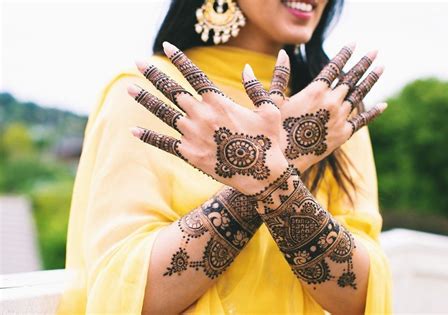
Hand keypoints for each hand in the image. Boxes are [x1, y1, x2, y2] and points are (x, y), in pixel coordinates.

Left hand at [128, 42, 288, 194]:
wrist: (261, 175)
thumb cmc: (268, 141)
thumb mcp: (270, 109)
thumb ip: (256, 87)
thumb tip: (246, 68)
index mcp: (218, 101)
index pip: (193, 74)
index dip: (179, 59)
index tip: (167, 46)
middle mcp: (200, 115)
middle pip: (171, 90)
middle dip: (153, 75)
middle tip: (138, 62)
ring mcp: (192, 134)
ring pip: (163, 113)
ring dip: (145, 99)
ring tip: (129, 88)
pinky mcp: (188, 153)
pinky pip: (163, 142)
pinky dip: (148, 136)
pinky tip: (133, 130)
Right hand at [264, 44, 386, 172]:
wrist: (284, 160)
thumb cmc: (275, 129)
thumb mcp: (274, 100)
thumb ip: (281, 75)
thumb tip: (282, 53)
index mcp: (315, 91)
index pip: (334, 67)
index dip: (345, 54)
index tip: (355, 42)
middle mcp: (332, 102)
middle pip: (351, 78)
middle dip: (364, 63)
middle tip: (375, 50)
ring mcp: (340, 118)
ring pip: (359, 96)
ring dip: (371, 80)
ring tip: (382, 67)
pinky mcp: (343, 134)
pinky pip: (362, 120)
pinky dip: (373, 112)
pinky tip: (383, 104)